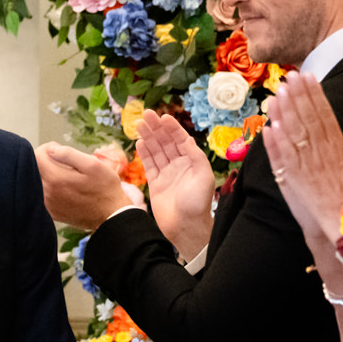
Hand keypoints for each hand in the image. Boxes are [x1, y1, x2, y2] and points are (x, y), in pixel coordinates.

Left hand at [36, 143, 135, 233]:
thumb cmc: (105, 188)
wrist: (112, 216)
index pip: (36, 156)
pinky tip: (65, 188)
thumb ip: (68, 153)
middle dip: (47, 161)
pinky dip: (50, 187)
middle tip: (65, 163)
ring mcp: (47, 205)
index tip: (59, 150)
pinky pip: (42, 194)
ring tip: (67, 176)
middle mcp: (46, 193)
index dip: (47, 149)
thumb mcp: (93, 164)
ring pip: (38, 181)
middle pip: (35, 168)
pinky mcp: (51, 213)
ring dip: (48, 174)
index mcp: (55, 179)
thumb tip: (50, 149)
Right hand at [136, 110, 214, 260]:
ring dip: (148, 137)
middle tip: (146, 114)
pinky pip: (149, 165)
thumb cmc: (198, 203)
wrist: (186, 227)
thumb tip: (186, 139)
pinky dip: (144, 153)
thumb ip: (195, 156)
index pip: (180, 140)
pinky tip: (140, 142)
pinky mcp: (155, 184)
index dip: (171, 128)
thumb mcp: (204, 177)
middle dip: (156, 128)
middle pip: (166, 142)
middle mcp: (179, 165)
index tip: (162, 117)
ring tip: (139, 124)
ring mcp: (166, 174)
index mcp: (192, 162)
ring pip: (156, 151)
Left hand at [261, 71, 342, 247]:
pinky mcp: (292, 179)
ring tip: (278, 92)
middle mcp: (322, 153)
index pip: (325, 114)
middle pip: (308, 119)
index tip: (307, 76)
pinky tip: (269, 126)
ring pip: (293, 134)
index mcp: (339, 146)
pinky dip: (274, 142)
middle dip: (298, 96)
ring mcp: (306, 166)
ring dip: (284, 113)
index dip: (315, 94)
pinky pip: (281, 157)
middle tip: (290, 76)